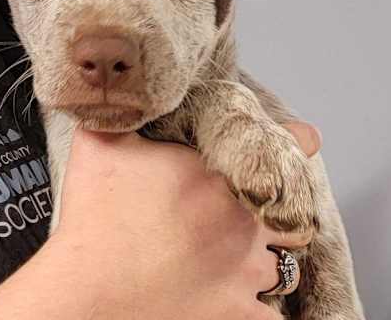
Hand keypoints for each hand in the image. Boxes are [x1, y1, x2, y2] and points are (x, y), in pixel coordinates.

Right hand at [53, 121, 320, 318]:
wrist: (87, 296)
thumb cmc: (94, 221)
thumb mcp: (100, 146)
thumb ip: (123, 113)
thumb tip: (127, 93)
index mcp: (219, 177)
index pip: (289, 146)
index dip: (297, 140)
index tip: (303, 139)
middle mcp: (245, 225)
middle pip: (292, 212)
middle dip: (274, 209)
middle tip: (245, 214)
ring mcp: (247, 275)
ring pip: (284, 264)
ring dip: (266, 258)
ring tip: (232, 257)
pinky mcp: (239, 317)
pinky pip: (273, 314)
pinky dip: (260, 306)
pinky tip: (236, 296)